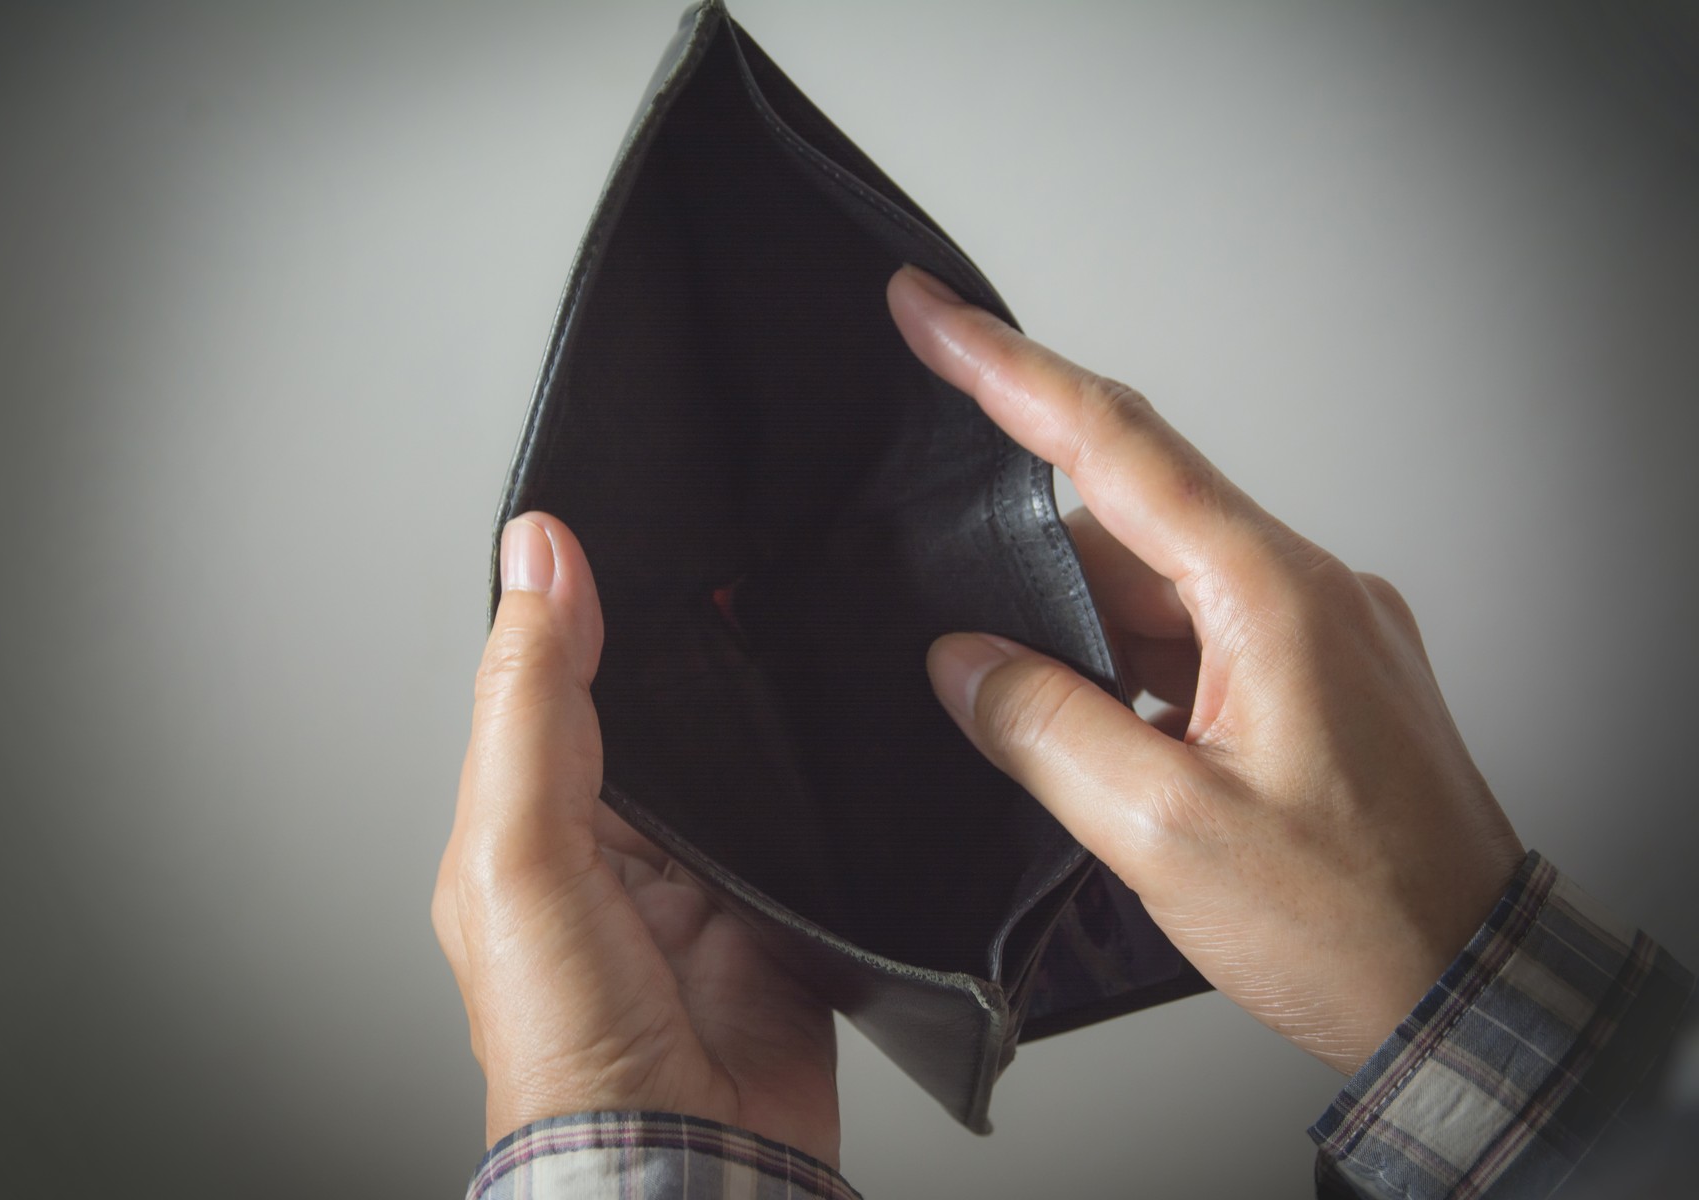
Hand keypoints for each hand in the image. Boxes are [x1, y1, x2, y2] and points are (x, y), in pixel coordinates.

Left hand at [431, 513, 839, 1159]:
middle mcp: (610, 836)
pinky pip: (800, 803)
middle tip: (719, 542)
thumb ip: (529, 708)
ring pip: (727, 741)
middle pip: (644, 699)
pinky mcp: (776, 895)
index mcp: (524, 818)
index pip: (543, 674)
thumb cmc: (573, 1043)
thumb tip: (533, 561)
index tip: (619, 516)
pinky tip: (836, 706)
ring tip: (784, 600)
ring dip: (752, 687)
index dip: (574, 595)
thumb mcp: (523, 853)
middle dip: (677, 630)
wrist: (693, 1159)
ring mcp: (698, 867)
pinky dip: (817, 757)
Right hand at [888, 265, 1525, 1073]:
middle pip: (1126, 521)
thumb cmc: (1353, 921)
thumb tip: (963, 663)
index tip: (928, 313)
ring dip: (1078, 629)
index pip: (1115, 445)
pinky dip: (1127, 664)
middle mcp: (1302, 589)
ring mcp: (1315, 631)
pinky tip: (1099, 727)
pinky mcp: (1315, 677)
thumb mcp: (1166, 833)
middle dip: (1022, 549)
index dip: (1007, 369)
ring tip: (1037, 716)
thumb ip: (1047, 729)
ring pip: (1155, 586)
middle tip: (946, 595)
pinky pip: (1194, 633)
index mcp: (1270, 595)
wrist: (1469, 991)